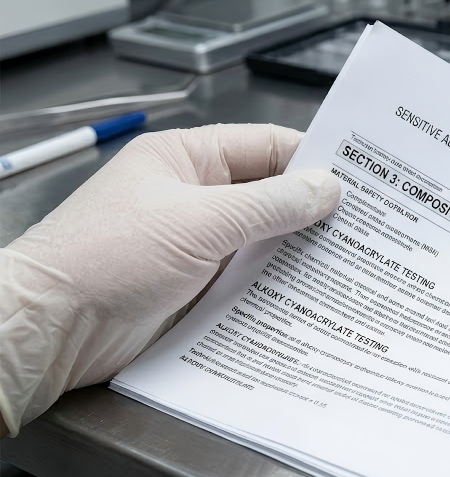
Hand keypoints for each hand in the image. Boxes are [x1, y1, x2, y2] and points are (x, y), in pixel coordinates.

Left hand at [0, 124, 339, 436]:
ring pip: (263, 242)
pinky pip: (249, 280)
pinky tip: (314, 294)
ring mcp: (196, 245)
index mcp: (187, 160)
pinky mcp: (196, 288)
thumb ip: (270, 205)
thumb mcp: (201, 221)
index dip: (313, 160)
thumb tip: (328, 189)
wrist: (53, 329)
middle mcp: (195, 197)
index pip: (265, 147)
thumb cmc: (110, 256)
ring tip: (354, 261)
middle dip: (314, 211)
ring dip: (299, 252)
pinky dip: (278, 286)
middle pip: (269, 196)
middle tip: (369, 226)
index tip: (362, 178)